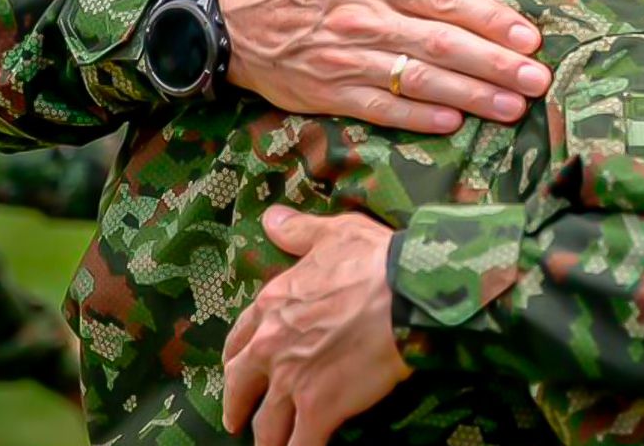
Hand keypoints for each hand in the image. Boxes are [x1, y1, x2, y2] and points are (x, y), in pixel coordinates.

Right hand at [220, 0, 550, 134]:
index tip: (530, 37)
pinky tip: (454, 124)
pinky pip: (382, 110)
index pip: (446, 1)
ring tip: (514, 107)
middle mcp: (367, 22)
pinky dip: (419, 118)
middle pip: (443, 45)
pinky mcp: (332, 95)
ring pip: (420, 80)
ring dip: (471, 96)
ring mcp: (349, 62)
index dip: (491, 20)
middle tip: (538, 80)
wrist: (233, 22)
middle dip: (496, 65)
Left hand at [222, 207, 408, 445]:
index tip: (236, 368)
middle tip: (235, 420)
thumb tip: (271, 219)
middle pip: (240, 386)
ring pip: (267, 425)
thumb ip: (298, 231)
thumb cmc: (374, 260)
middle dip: (237, 406)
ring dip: (267, 440)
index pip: (239, 338)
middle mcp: (272, 347)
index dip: (236, 357)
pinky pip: (300, 445)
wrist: (408, 293)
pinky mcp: (321, 409)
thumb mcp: (333, 234)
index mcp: (272, 305)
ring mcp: (294, 382)